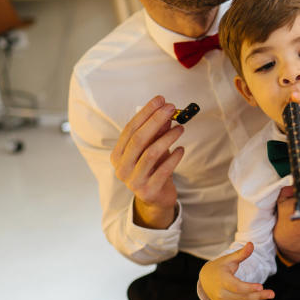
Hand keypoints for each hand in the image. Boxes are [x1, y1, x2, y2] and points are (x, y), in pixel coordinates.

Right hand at [110, 95, 184, 228]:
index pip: (130, 129)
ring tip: (181, 128)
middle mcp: (121, 168)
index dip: (145, 113)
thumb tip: (166, 111)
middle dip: (156, 120)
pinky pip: (163, 170)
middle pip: (138, 139)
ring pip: (151, 153)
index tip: (160, 100)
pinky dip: (174, 157)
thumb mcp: (153, 148)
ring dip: (167, 137)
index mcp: (118, 155)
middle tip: (171, 108)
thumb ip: (157, 132)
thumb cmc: (153, 168)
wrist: (156, 199)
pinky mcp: (149, 191)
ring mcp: (134, 181)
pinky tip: (181, 149)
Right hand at [198, 243, 274, 299]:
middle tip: (272, 294)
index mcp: (223, 281)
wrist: (205, 279)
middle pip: (242, 297)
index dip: (249, 287)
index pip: (237, 286)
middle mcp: (222, 294)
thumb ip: (241, 254)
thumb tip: (252, 244)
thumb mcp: (229, 259)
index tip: (261, 287)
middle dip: (258, 296)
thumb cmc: (220, 267)